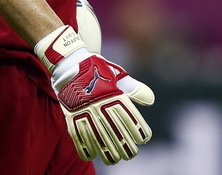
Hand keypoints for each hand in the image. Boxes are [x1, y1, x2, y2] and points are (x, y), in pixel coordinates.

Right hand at [35, 25, 153, 164]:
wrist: (71, 62)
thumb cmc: (98, 69)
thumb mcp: (118, 75)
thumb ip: (134, 89)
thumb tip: (151, 99)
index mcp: (115, 95)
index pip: (131, 119)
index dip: (139, 131)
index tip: (143, 138)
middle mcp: (101, 105)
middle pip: (117, 133)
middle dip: (126, 147)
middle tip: (130, 154)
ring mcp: (85, 111)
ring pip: (99, 139)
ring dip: (108, 152)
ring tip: (114, 159)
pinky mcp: (71, 115)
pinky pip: (79, 136)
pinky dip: (85, 147)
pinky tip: (92, 155)